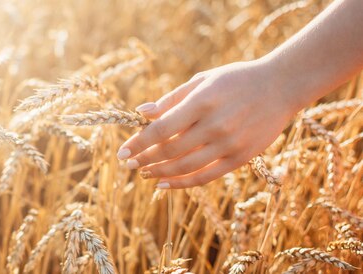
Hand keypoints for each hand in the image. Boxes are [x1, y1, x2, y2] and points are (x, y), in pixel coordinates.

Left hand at [117, 60, 297, 188]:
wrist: (282, 85)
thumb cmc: (236, 80)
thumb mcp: (202, 80)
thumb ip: (171, 99)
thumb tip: (142, 113)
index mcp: (202, 102)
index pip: (161, 129)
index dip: (139, 143)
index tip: (122, 151)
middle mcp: (215, 125)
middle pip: (170, 151)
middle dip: (144, 160)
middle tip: (128, 163)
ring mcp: (229, 144)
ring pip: (184, 167)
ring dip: (159, 173)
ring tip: (143, 173)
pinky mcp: (241, 158)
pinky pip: (205, 177)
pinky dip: (181, 183)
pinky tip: (163, 183)